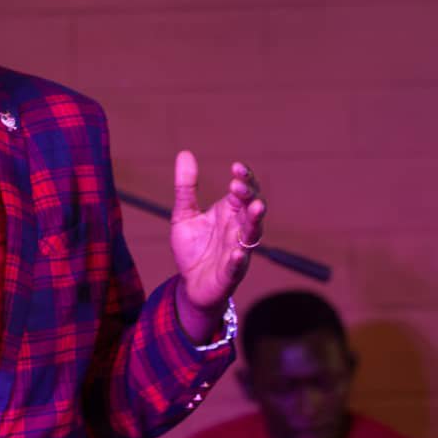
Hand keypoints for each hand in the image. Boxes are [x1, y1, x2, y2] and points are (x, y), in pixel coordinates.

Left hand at [170, 150, 265, 341]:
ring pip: (252, 234)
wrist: (190, 284)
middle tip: (238, 185)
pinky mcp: (230, 272)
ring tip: (254, 207)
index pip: (243, 191)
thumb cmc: (193, 247)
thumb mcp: (184, 214)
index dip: (244, 178)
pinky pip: (238, 265)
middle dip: (248, 196)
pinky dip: (239, 258)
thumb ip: (185, 187)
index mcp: (229, 212)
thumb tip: (185, 153)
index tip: (235, 167)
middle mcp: (238, 229)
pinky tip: (237, 252)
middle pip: (252, 208)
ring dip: (254, 221)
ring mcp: (238, 250)